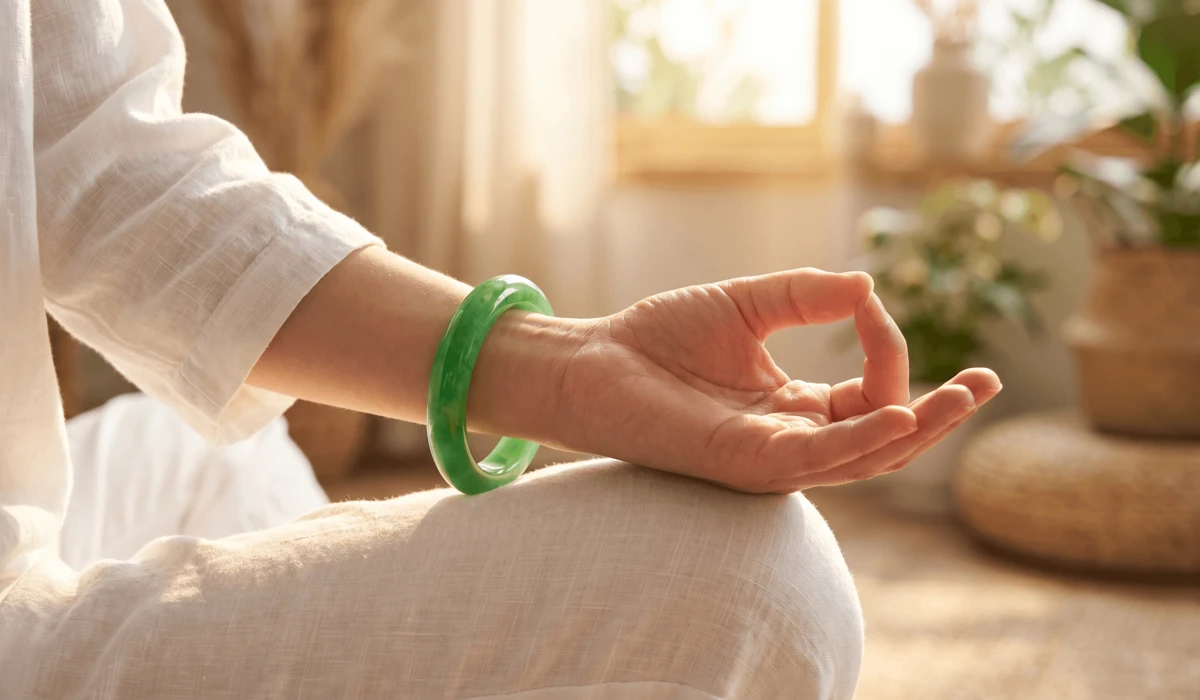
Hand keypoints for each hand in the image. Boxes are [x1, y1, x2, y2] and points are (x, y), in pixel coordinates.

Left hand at [553, 268, 1000, 492]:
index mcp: (794, 409)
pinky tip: (900, 415)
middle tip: (987, 383)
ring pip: (864, 460)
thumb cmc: (659, 338)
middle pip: (885, 442)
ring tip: (965, 396)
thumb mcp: (748, 305)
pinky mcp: (745, 463)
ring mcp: (771, 458)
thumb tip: (869, 287)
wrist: (591, 359)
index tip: (873, 304)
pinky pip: (818, 461)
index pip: (870, 396)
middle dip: (940, 416)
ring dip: (919, 430)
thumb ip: (807, 297)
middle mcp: (792, 441)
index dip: (886, 352)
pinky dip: (863, 440)